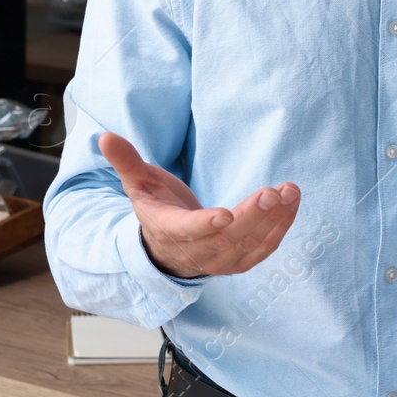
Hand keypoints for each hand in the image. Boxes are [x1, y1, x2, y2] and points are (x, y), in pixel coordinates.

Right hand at [98, 132, 299, 279]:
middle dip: (251, 216)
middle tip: (271, 192)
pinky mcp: (239, 261)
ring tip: (289, 191)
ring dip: (273, 220)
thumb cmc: (155, 208)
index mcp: (169, 230)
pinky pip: (263, 249)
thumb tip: (104, 135)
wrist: (166, 250)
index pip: (187, 231)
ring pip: (249, 245)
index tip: (225, 215)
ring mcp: (219, 261)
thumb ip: (126, 160)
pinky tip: (291, 203)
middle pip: (226, 239)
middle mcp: (195, 251)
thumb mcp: (138, 184)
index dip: (205, 226)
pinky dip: (280, 228)